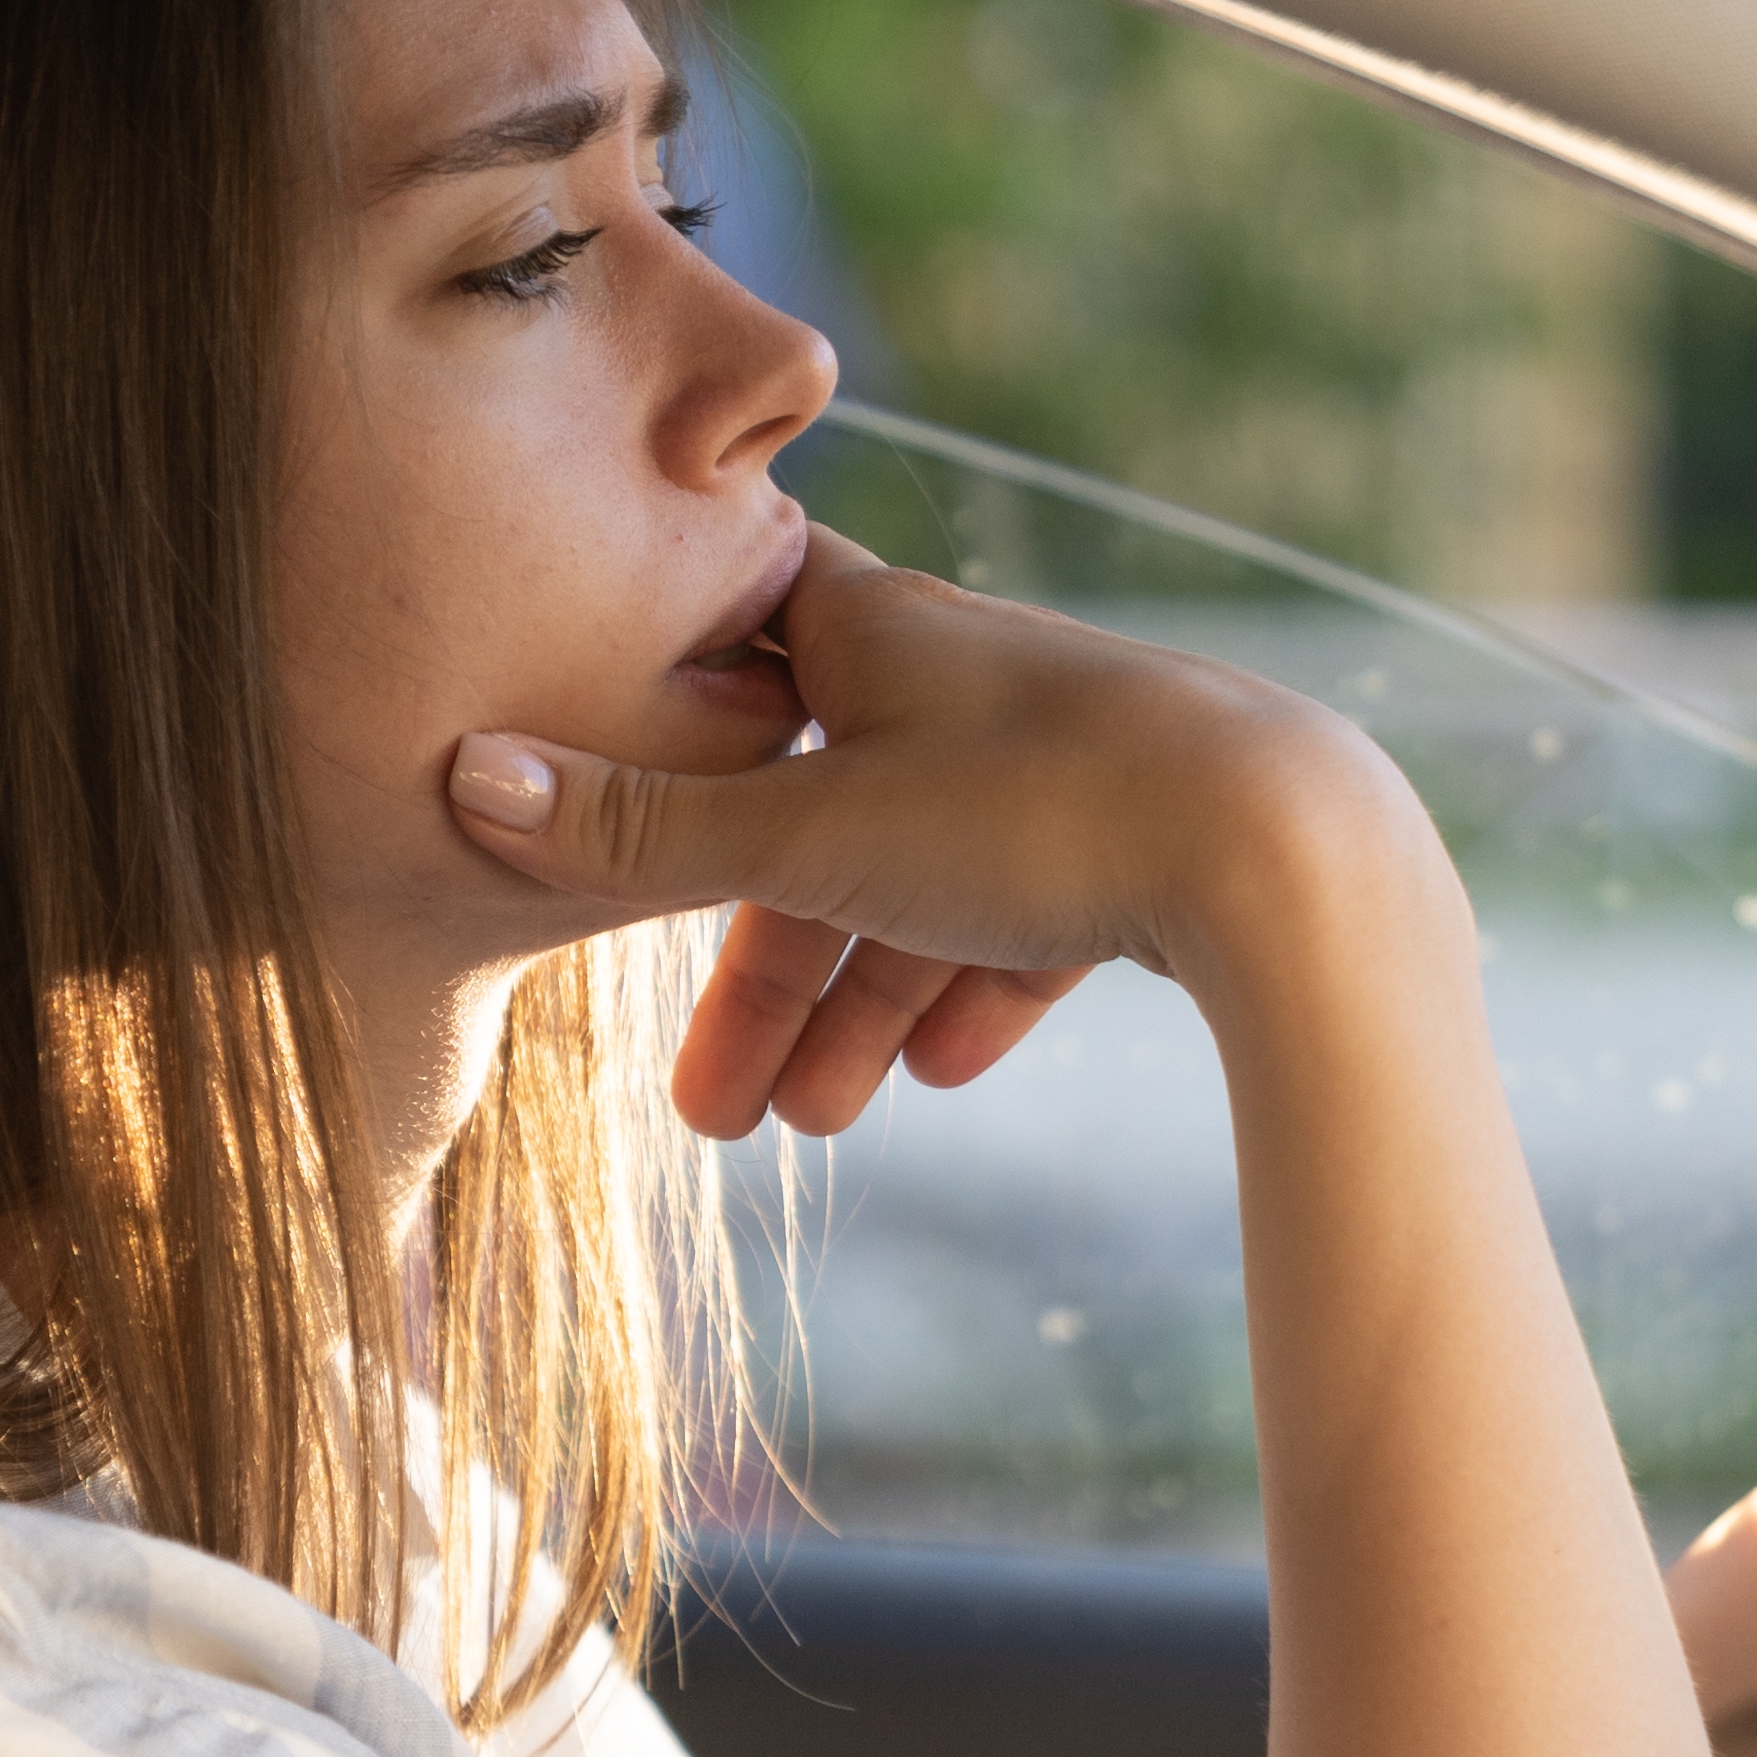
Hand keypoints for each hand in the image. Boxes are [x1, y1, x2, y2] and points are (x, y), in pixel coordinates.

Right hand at [445, 525, 1413, 1135]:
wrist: (1290, 852)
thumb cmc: (1039, 806)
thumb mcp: (811, 834)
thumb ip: (640, 830)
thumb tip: (466, 780)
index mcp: (867, 632)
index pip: (730, 659)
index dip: (660, 735)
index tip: (604, 813)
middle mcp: (956, 678)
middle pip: (817, 821)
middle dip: (765, 968)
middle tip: (712, 1110)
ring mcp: (1055, 755)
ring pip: (920, 887)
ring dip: (860, 1007)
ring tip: (822, 1124)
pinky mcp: (1142, 834)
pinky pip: (1025, 914)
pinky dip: (971, 987)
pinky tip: (945, 1069)